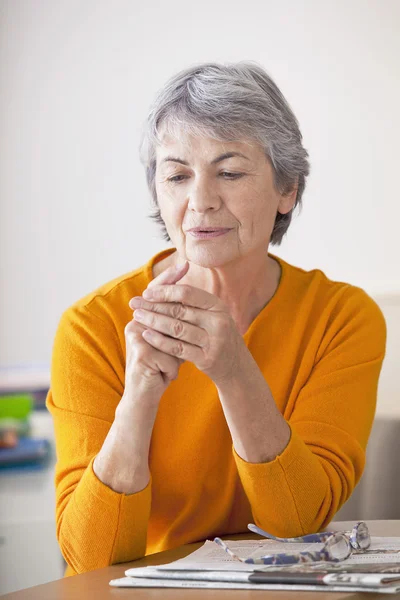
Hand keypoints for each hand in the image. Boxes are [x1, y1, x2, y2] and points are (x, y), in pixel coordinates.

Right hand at [124, 263, 188, 398]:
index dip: (170, 279)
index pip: (156, 294)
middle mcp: (135, 325)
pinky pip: (167, 351)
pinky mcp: (140, 354)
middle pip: (160, 304)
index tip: (185, 264)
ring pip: (168, 328)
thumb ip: (180, 323)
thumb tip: (199, 303)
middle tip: (192, 277)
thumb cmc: (161, 366)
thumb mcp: (173, 342)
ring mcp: (136, 338)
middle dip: (177, 295)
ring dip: (180, 340)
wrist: (144, 394)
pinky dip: (173, 364)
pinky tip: (171, 375)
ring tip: (193, 347)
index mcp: (143, 320)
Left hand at [129, 268, 247, 385]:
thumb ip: (193, 300)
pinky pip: (178, 348)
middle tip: (133, 303)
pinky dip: (160, 341)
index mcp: (218, 306)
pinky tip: (146, 335)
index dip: (165, 291)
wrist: (235, 365)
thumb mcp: (212, 314)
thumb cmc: (216, 335)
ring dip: (153, 322)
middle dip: (153, 306)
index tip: (146, 293)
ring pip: (176, 329)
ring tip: (137, 317)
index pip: (187, 293)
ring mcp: (214, 341)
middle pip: (179, 310)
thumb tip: (168, 279)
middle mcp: (218, 321)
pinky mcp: (207, 359)